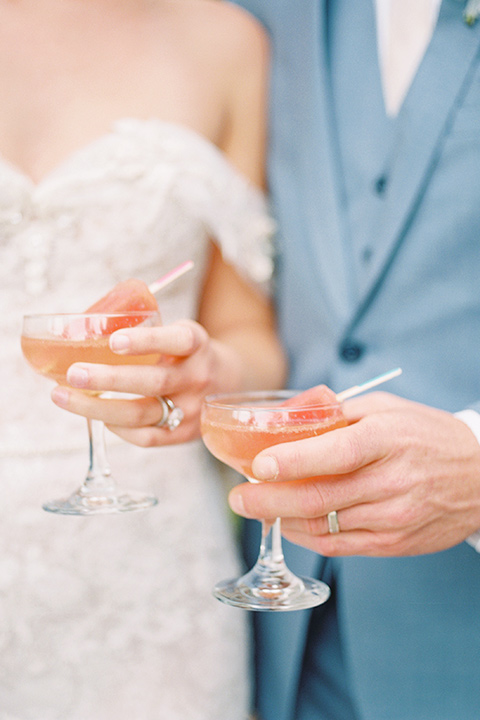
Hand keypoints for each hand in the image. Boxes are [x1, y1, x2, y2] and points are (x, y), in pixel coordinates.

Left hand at [51, 319, 242, 446]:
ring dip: (97, 407)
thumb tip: (82, 331)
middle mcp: (198, 378)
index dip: (146, 342)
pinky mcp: (185, 435)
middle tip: (73, 373)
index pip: (177, 341)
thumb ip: (147, 334)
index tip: (113, 341)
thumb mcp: (180, 334)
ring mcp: (193, 410)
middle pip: (153, 382)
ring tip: (63, 396)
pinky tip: (97, 415)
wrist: (232, 383)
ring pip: (142, 413)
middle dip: (108, 379)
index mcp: (197, 345)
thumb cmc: (189, 355)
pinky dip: (117, 427)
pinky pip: (146, 437)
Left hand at [228, 392, 479, 555]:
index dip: (292, 461)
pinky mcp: (394, 544)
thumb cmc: (426, 435)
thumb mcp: (388, 409)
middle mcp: (391, 482)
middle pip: (320, 498)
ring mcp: (394, 518)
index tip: (257, 466)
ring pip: (324, 526)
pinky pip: (340, 546)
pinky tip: (288, 523)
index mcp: (388, 439)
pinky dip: (307, 536)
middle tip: (237, 499)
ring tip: (257, 507)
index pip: (335, 453)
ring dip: (282, 519)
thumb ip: (339, 413)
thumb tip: (287, 421)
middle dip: (268, 501)